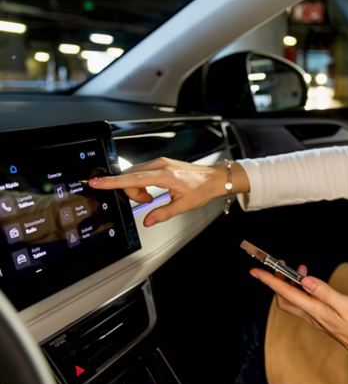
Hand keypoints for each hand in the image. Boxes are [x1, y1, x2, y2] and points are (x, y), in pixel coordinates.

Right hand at [88, 157, 248, 226]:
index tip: (96, 181)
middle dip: (131, 192)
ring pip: (134, 174)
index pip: (132, 178)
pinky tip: (151, 191)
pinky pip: (141, 172)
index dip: (112, 181)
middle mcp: (160, 165)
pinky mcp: (160, 163)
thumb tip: (148, 221)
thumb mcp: (183, 205)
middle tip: (147, 201)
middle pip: (130, 177)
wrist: (214, 178)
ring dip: (136, 188)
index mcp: (165, 175)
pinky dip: (141, 183)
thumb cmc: (203, 189)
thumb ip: (163, 213)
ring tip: (150, 198)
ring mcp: (160, 162)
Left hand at [250, 265, 347, 376]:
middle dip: (277, 282)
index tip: (256, 271)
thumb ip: (324, 292)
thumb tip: (304, 280)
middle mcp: (312, 316)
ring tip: (300, 270)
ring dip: (291, 285)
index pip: (286, 293)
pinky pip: (305, 305)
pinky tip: (313, 286)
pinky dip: (303, 292)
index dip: (269, 281)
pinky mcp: (324, 320)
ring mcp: (317, 319)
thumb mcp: (346, 305)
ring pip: (294, 302)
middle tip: (282, 266)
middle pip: (284, 299)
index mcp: (315, 310)